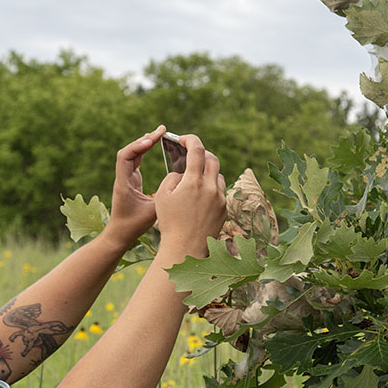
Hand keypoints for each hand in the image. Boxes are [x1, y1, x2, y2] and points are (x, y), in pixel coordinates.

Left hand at [101, 126, 168, 249]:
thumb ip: (164, 197)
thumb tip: (181, 183)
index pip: (125, 156)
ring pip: (133, 154)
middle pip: (130, 150)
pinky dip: (145, 150)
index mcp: (124, 183)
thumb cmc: (134, 225)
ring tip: (160, 133)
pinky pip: (136, 159)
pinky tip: (155, 144)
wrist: (120, 234)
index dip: (138, 145)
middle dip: (145, 139)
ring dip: (145, 142)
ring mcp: (126, 177)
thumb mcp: (152, 212)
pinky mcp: (131, 180)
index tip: (152, 140)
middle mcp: (123, 177)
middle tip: (161, 130)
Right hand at [154, 134, 226, 258]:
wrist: (185, 248)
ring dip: (208, 172)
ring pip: (218, 176)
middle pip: (212, 159)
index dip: (190, 139)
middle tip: (191, 155)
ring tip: (195, 177)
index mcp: (193, 182)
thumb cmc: (169, 222)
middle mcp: (211, 188)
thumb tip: (183, 173)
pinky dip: (211, 188)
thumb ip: (173, 177)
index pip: (197, 149)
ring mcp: (220, 199)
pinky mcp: (224, 209)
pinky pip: (220, 192)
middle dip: (202, 154)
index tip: (183, 139)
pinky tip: (200, 196)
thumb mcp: (163, 196)